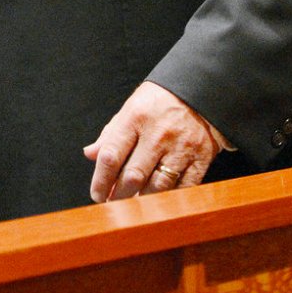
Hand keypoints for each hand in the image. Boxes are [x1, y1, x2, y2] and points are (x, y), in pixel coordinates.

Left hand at [83, 81, 220, 202]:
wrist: (201, 88)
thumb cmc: (160, 100)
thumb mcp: (132, 107)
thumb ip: (111, 133)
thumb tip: (90, 154)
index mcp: (135, 117)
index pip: (111, 155)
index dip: (101, 180)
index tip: (97, 194)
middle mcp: (158, 134)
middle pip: (133, 176)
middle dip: (119, 195)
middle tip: (114, 203)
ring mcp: (181, 147)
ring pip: (158, 186)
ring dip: (143, 201)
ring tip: (134, 204)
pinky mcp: (201, 158)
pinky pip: (184, 188)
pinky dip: (170, 199)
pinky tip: (160, 201)